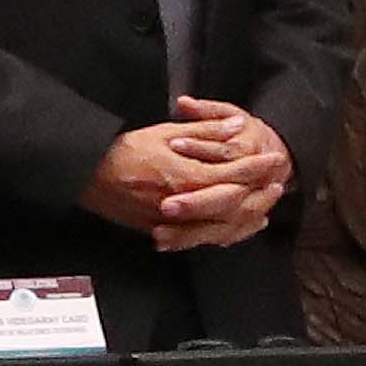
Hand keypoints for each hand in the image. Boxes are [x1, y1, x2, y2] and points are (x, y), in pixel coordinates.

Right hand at [81, 104, 293, 248]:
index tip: (275, 158)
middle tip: (278, 182)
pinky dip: (226, 233)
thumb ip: (205, 130)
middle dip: (259, 192)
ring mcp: (174, 221)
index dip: (259, 166)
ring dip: (247, 216)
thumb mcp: (164, 132)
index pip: (235, 174)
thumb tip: (237, 126)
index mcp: (187, 176)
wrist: (87, 175)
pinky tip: (237, 227)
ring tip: (264, 206)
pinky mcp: (163, 231)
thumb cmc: (123, 152)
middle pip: (235, 204)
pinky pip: (203, 238)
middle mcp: (184, 203)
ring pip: (222, 227)